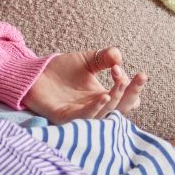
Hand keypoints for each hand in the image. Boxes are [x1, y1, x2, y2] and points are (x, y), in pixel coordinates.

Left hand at [23, 47, 144, 123]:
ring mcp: (82, 114)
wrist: (34, 72)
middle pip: (123, 108)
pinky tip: (105, 96)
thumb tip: (118, 56)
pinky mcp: (65, 117)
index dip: (133, 86)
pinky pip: (85, 117)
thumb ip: (104, 57)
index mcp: (104, 97)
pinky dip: (97, 108)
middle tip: (139, 76)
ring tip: (119, 82)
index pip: (129, 99)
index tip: (121, 68)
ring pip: (107, 113)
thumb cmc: (60, 69)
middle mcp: (96, 108)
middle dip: (133, 93)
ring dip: (117, 98)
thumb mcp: (87, 60)